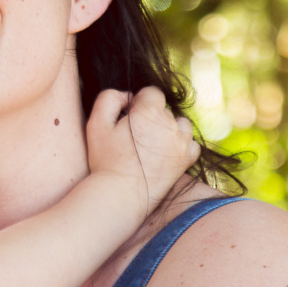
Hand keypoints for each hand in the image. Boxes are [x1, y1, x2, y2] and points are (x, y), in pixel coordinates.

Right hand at [86, 87, 199, 203]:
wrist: (121, 194)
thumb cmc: (106, 159)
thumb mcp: (96, 122)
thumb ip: (109, 98)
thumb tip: (128, 96)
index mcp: (150, 112)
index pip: (151, 93)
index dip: (138, 102)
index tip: (126, 117)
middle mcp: (171, 124)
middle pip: (163, 109)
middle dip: (149, 116)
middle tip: (131, 136)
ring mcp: (182, 142)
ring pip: (179, 124)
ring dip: (168, 128)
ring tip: (150, 143)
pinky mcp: (186, 160)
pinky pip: (191, 143)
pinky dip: (181, 144)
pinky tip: (165, 152)